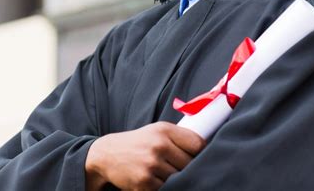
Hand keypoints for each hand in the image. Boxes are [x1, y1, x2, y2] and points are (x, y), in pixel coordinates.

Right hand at [85, 121, 205, 190]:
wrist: (108, 153)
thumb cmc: (138, 142)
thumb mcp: (156, 131)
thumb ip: (178, 137)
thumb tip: (205, 149)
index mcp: (164, 130)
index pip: (198, 144)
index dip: (202, 153)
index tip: (200, 157)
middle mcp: (159, 145)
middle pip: (190, 164)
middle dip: (187, 168)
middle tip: (179, 167)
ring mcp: (152, 164)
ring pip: (179, 178)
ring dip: (176, 179)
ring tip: (166, 173)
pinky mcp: (144, 182)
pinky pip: (165, 189)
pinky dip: (164, 188)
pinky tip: (156, 180)